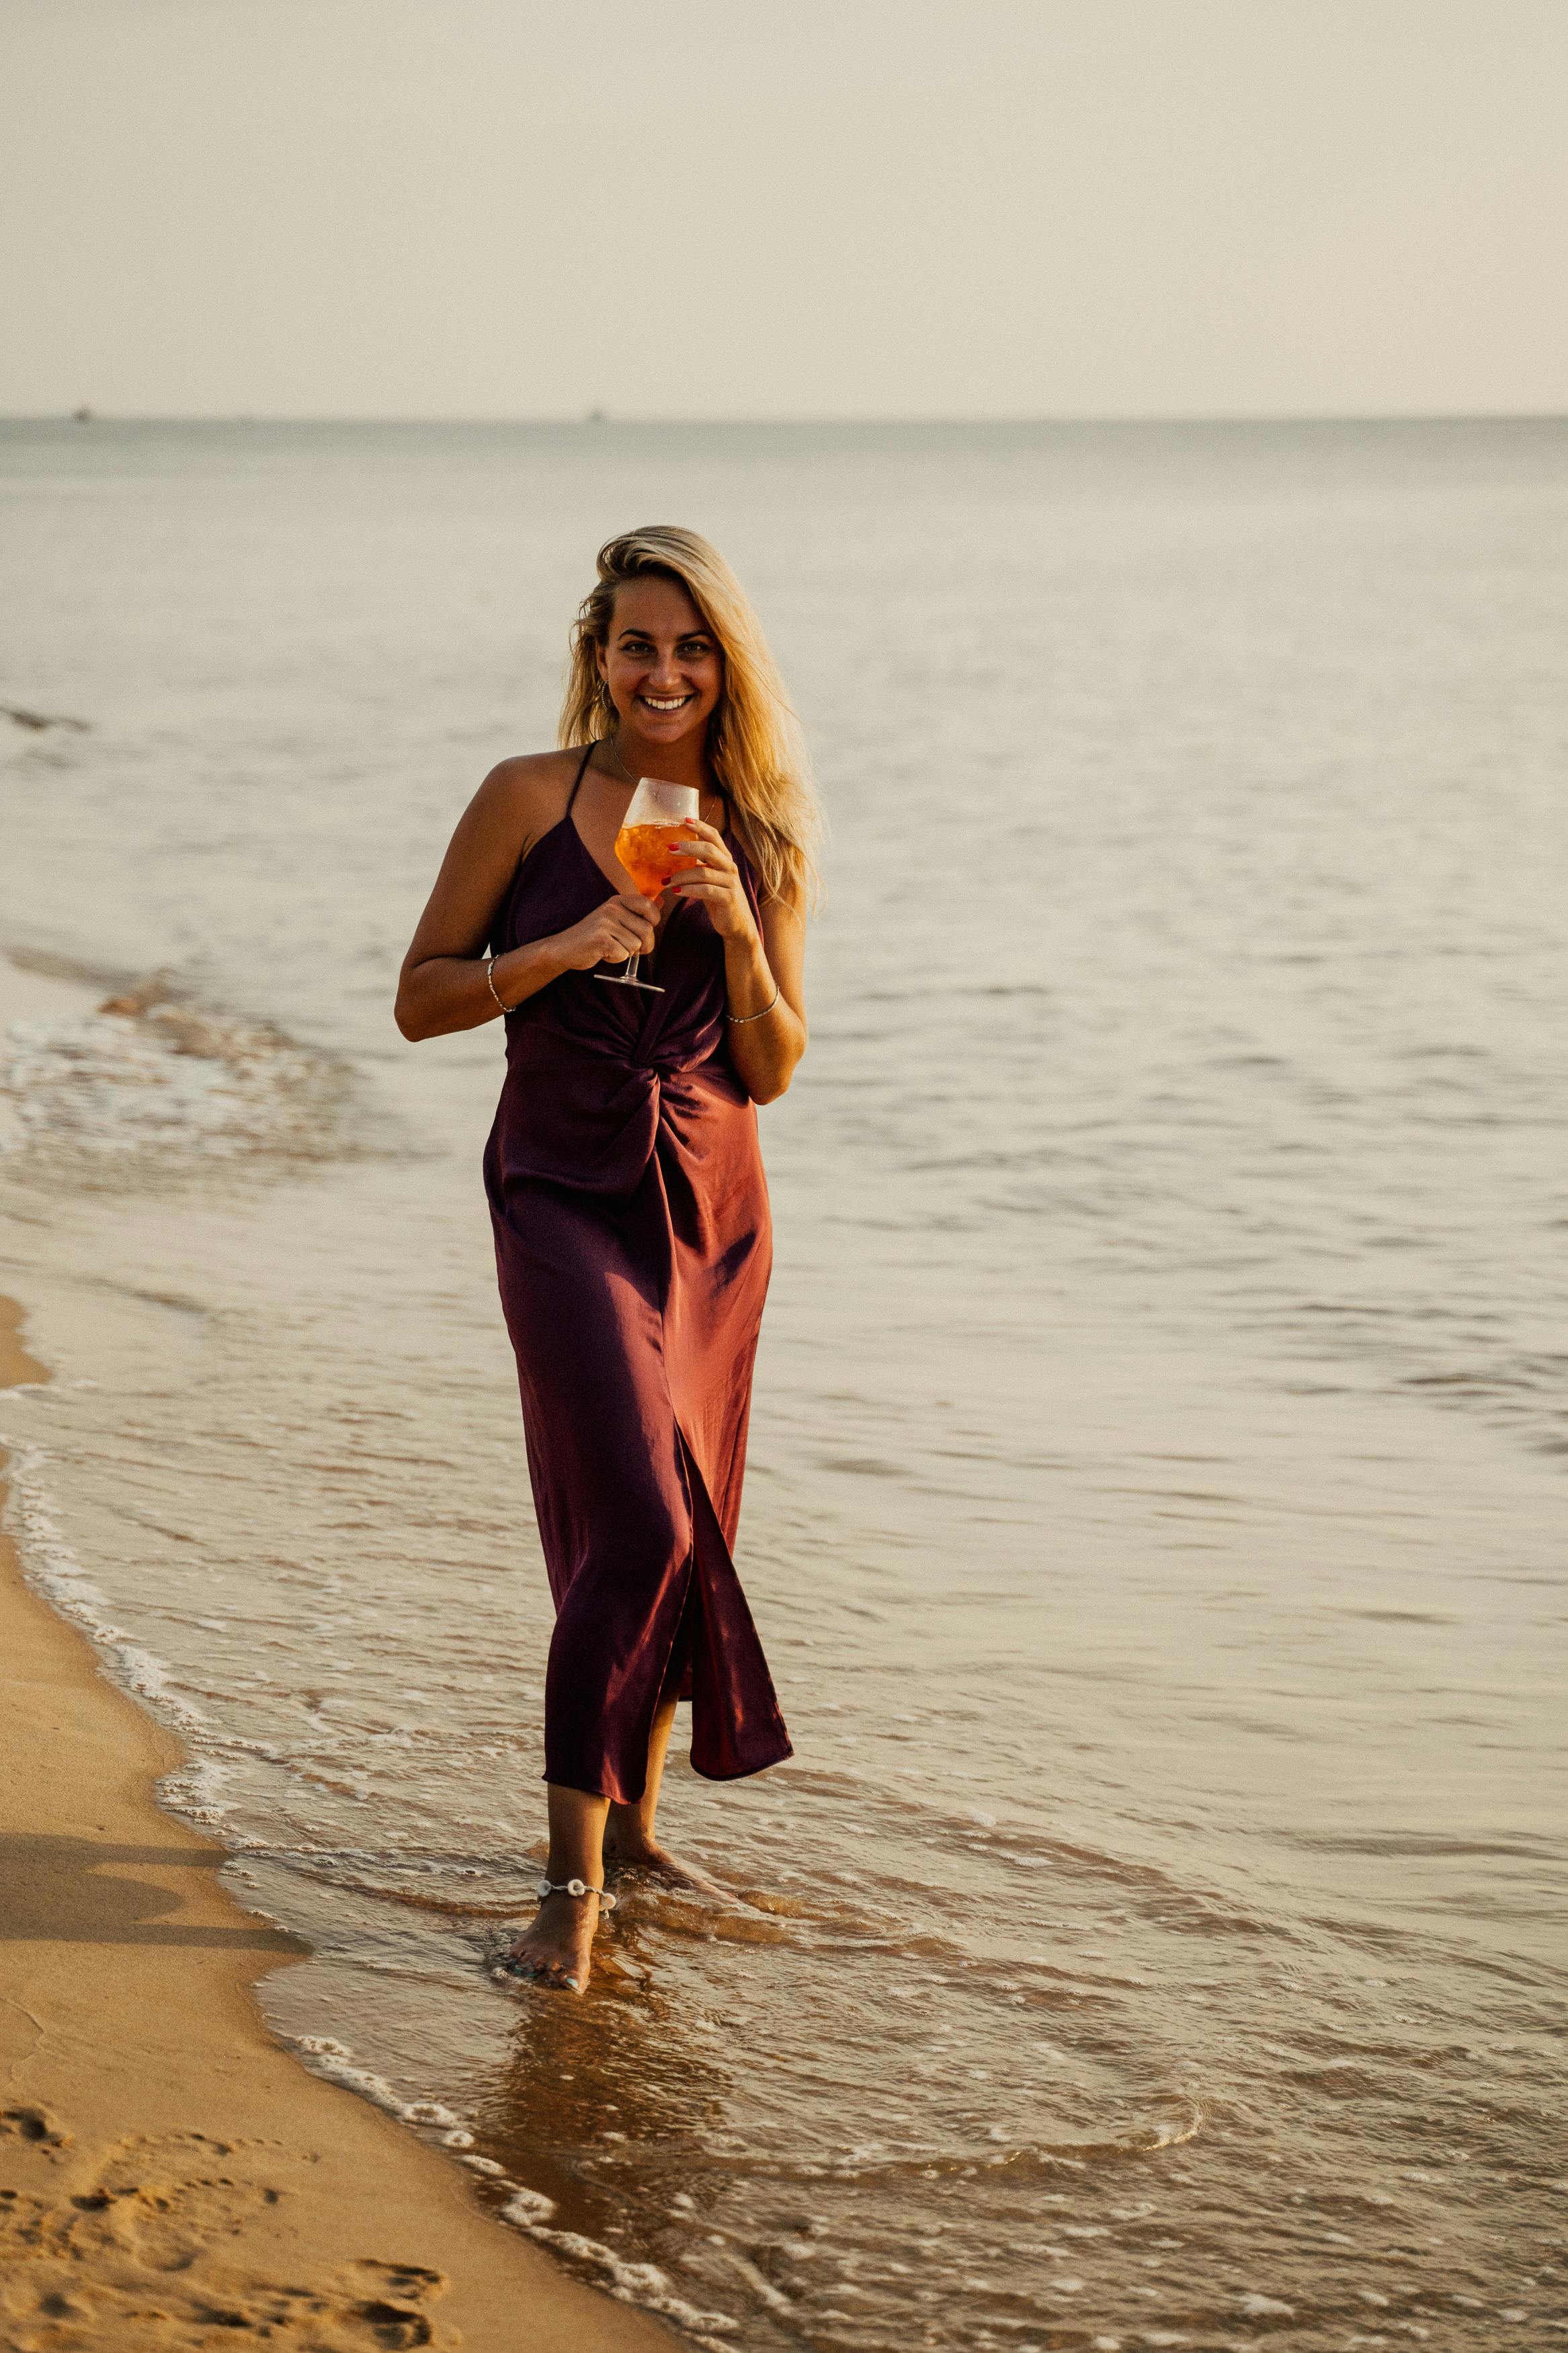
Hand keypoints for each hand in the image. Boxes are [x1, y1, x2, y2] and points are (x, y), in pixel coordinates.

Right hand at [554, 891, 658, 971]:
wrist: (565, 948)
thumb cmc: (594, 935)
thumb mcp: (616, 918)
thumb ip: (638, 911)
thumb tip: (663, 902)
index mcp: (618, 900)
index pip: (649, 906)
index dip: (653, 922)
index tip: (642, 930)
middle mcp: (612, 908)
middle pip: (647, 930)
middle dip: (643, 945)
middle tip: (629, 947)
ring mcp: (605, 923)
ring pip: (636, 945)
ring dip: (626, 952)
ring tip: (610, 947)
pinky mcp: (600, 939)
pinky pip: (623, 955)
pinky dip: (616, 959)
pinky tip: (603, 953)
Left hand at [670, 820, 755, 943]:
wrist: (736, 923)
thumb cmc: (718, 897)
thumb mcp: (708, 878)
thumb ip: (697, 865)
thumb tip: (672, 853)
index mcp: (724, 858)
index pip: (714, 837)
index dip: (700, 827)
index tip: (684, 820)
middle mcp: (730, 867)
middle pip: (709, 850)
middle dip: (687, 847)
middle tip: (668, 848)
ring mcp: (731, 883)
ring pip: (703, 872)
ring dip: (681, 875)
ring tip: (665, 881)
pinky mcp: (728, 898)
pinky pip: (706, 890)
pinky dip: (688, 890)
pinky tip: (676, 891)